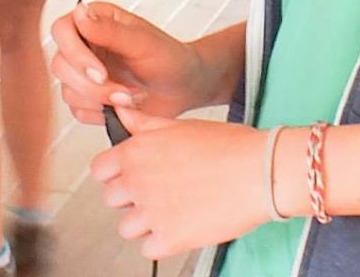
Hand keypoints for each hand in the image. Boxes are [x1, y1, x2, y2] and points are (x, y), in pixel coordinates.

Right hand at [50, 3, 209, 124]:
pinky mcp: (87, 98)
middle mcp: (85, 45)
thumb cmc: (167, 57)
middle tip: (122, 93)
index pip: (62, 30)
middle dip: (90, 85)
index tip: (100, 72)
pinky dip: (100, 113)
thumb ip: (109, 29)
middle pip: (60, 65)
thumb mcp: (142, 41)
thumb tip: (81, 11)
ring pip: (67, 91)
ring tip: (131, 98)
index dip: (74, 53)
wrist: (182, 86)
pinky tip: (124, 106)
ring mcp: (83, 73)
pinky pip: (77, 110)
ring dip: (99, 100)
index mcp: (95, 21)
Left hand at [92, 106, 278, 260]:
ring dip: (146, 222)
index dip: (115, 172)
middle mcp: (138, 182)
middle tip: (160, 190)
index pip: (99, 169)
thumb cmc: (228, 145)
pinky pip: (149, 249)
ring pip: (127, 227)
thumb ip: (144, 123)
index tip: (130, 174)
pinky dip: (163, 241)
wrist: (260, 172)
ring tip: (174, 208)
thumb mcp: (181, 125)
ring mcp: (151, 213)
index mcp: (137, 151)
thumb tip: (119, 110)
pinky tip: (183, 224)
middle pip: (112, 199)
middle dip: (131, 197)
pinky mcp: (169, 239)